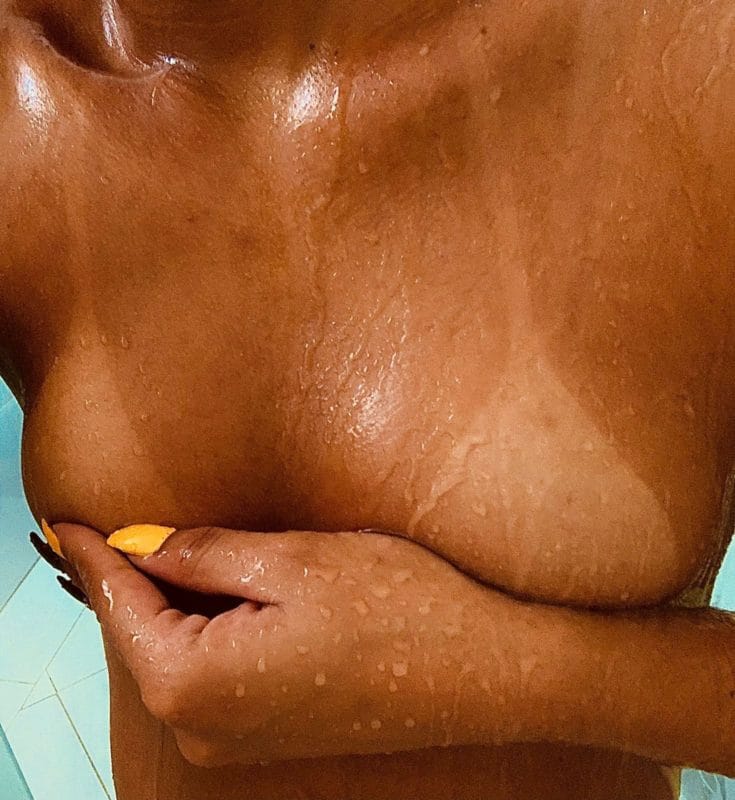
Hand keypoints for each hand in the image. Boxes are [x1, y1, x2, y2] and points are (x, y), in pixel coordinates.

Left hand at [53, 523, 514, 767]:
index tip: (63, 521)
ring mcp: (237, 739)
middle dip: (131, 577)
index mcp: (196, 682)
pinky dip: (203, 627)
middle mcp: (205, 727)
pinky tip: (219, 592)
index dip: (92, 554)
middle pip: (144, 634)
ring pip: (176, 653)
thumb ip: (203, 553)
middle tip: (112, 527)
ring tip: (166, 551)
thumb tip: (141, 545)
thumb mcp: (293, 560)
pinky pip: (209, 673)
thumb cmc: (399, 610)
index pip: (121, 604)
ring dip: (171, 601)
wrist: (484, 673)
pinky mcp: (269, 733)